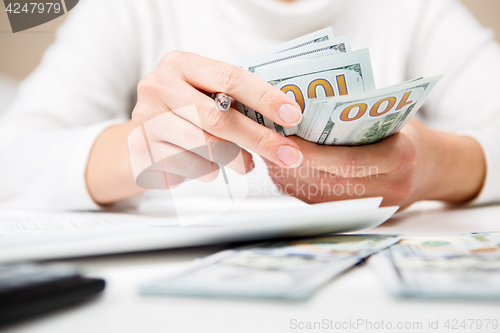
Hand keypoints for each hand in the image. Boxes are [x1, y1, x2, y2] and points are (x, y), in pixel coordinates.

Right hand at [87, 51, 303, 203]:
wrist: (141, 138)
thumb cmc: (184, 114)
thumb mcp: (204, 95)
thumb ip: (234, 101)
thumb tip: (283, 123)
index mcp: (180, 64)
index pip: (231, 78)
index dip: (265, 98)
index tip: (293, 115)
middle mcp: (158, 86)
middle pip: (220, 117)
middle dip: (260, 139)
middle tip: (288, 154)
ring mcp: (146, 119)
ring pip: (207, 146)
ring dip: (236, 159)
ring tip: (246, 163)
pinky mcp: (142, 150)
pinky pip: (191, 166)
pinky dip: (211, 170)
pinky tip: (211, 166)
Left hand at [265, 119, 485, 208]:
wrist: (434, 170)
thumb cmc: (407, 135)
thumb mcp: (391, 117)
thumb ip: (357, 115)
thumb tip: (305, 106)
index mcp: (399, 159)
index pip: (347, 161)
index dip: (310, 154)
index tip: (281, 140)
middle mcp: (387, 189)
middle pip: (326, 182)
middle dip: (289, 163)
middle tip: (263, 144)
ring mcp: (373, 207)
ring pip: (317, 197)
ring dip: (286, 175)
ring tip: (266, 154)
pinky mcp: (359, 215)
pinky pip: (318, 203)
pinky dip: (295, 186)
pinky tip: (280, 168)